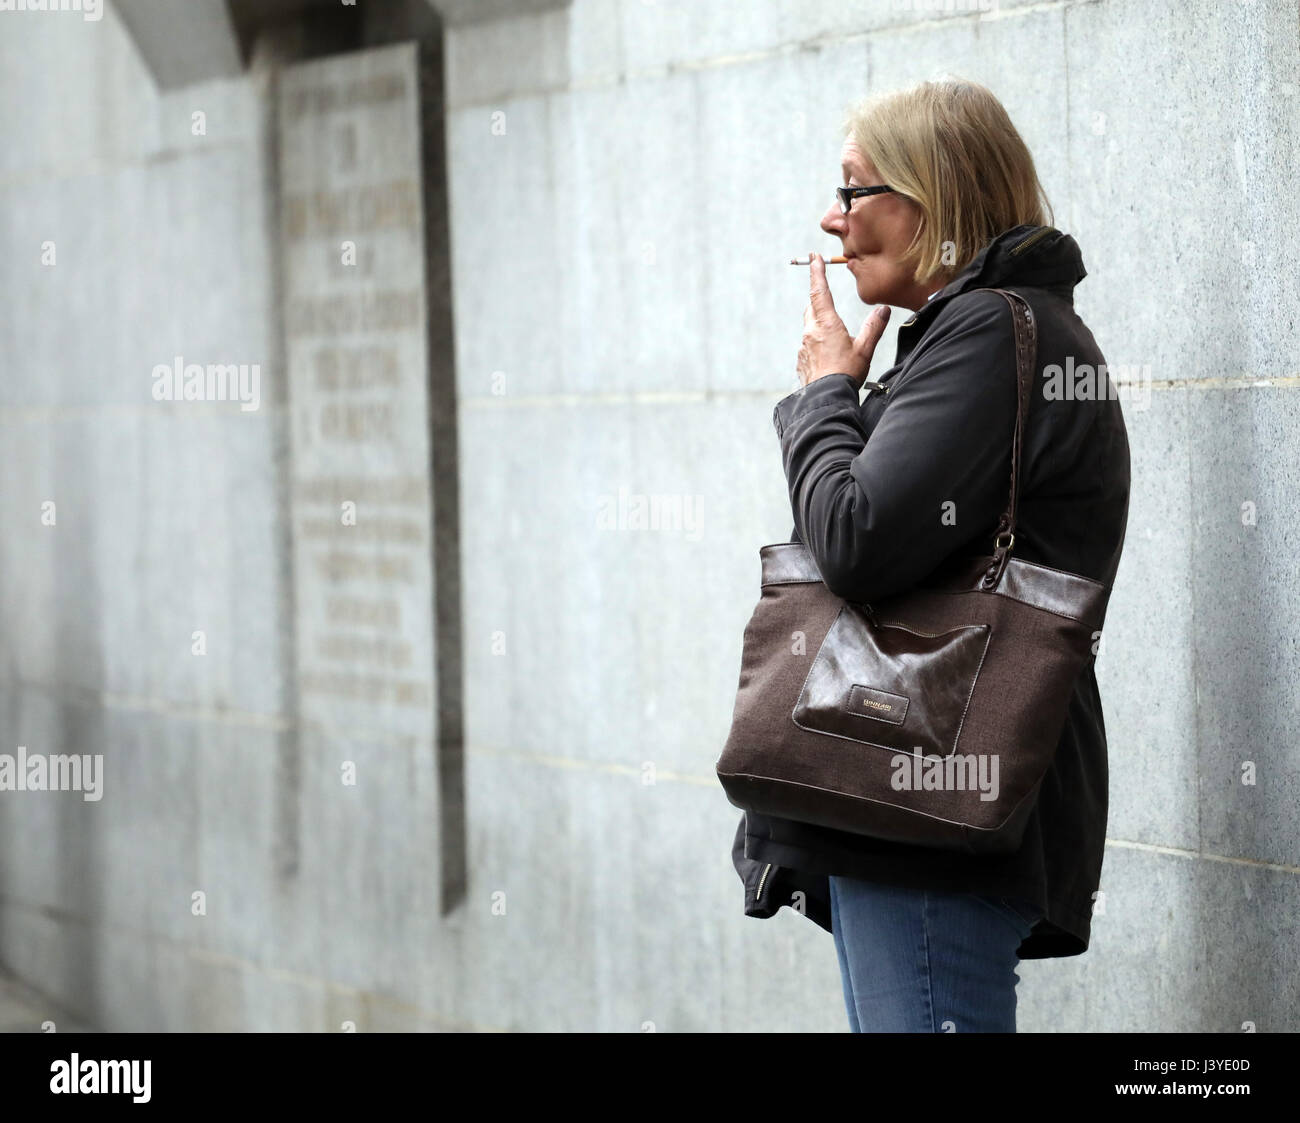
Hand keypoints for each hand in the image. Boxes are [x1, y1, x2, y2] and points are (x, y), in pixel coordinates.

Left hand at [795, 251, 891, 387]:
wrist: (824, 399)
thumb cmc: (845, 374)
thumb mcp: (865, 349)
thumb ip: (874, 327)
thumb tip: (883, 309)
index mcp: (826, 324)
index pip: (819, 291)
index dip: (816, 273)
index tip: (813, 258)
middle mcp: (811, 331)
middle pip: (811, 307)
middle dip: (817, 297)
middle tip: (823, 291)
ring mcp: (804, 346)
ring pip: (809, 326)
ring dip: (818, 322)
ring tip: (832, 329)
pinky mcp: (801, 360)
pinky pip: (807, 344)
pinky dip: (816, 341)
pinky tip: (826, 352)